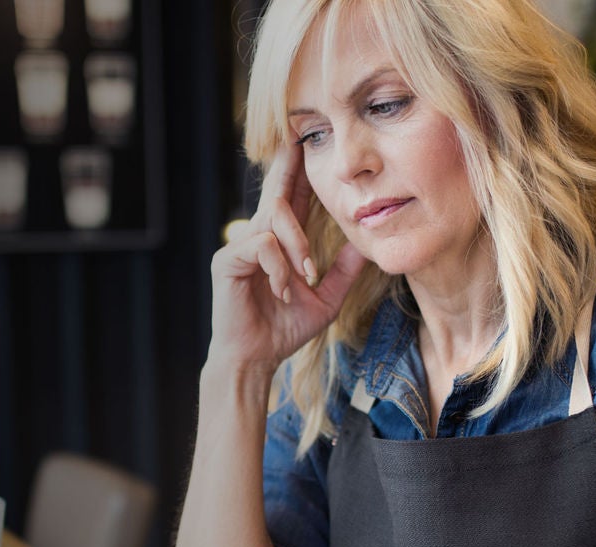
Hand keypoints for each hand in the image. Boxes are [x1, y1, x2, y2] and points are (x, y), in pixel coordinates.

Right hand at [207, 142, 367, 373]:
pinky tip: (285, 290)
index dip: (301, 171)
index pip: (293, 198)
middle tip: (299, 138)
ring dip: (298, 244)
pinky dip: (280, 266)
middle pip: (277, 192)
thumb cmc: (285, 329)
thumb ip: (343, 270)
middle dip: (289, 166)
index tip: (310, 142)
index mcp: (280, 242)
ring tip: (306, 274)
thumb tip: (367, 243)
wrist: (257, 358)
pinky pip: (262, 245)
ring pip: (274, 219)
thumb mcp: (326, 298)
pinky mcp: (228, 260)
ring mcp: (240, 246)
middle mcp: (257, 237)